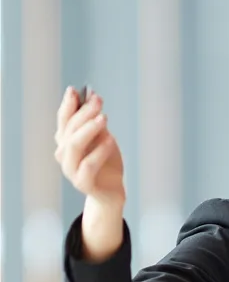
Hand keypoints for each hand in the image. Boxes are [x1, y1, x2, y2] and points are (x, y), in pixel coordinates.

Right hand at [55, 87, 124, 209]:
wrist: (112, 191)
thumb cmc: (106, 163)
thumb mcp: (102, 139)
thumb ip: (95, 122)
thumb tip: (92, 97)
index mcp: (66, 141)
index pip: (63, 120)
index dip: (68, 105)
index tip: (75, 90)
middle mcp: (64, 155)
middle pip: (69, 130)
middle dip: (83, 113)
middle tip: (98, 101)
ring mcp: (71, 170)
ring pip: (74, 146)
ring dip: (88, 129)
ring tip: (104, 118)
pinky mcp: (83, 183)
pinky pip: (88, 165)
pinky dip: (99, 151)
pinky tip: (110, 141)